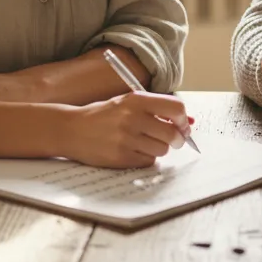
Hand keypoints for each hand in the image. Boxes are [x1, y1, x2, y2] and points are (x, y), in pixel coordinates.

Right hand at [62, 92, 192, 167]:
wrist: (71, 129)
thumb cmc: (103, 115)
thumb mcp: (128, 104)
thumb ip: (157, 110)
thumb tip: (190, 122)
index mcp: (136, 100)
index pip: (176, 107)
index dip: (183, 119)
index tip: (182, 125)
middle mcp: (132, 117)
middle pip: (172, 133)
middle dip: (177, 139)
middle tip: (173, 140)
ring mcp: (126, 138)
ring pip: (162, 149)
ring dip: (159, 148)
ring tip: (144, 142)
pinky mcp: (120, 157)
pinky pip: (148, 161)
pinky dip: (145, 158)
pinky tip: (132, 150)